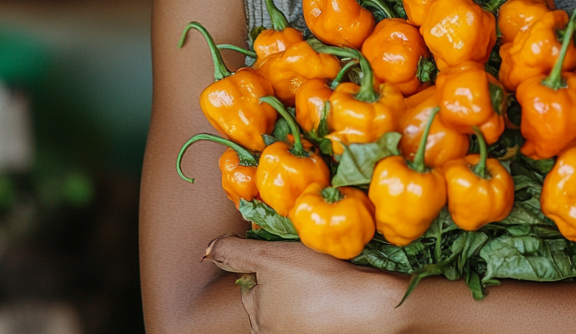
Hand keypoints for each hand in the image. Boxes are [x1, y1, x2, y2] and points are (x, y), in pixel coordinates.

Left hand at [205, 235, 407, 333]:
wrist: (367, 305)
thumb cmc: (317, 278)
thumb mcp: (271, 256)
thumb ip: (235, 252)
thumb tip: (207, 250)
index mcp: (257, 319)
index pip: (251, 284)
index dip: (269, 262)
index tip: (289, 255)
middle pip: (271, 297)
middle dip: (284, 280)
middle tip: (307, 265)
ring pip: (293, 305)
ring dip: (303, 291)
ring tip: (322, 278)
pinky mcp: (321, 333)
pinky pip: (314, 315)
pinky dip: (321, 304)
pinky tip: (334, 292)